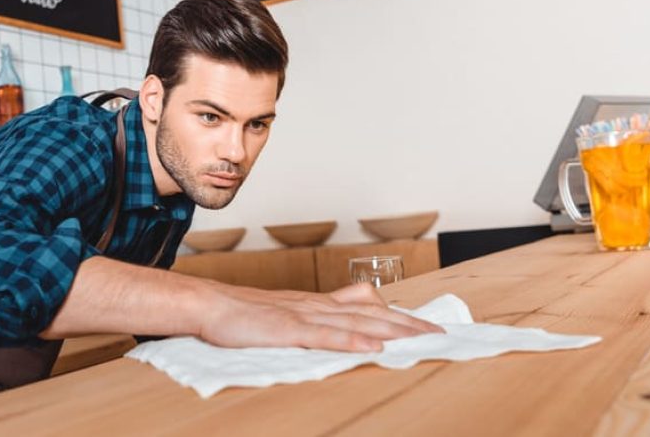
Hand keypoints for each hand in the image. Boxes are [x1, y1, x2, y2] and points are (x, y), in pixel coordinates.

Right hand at [197, 283, 443, 352]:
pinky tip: (374, 346)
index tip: (426, 324)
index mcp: (316, 303)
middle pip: (373, 311)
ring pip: (358, 320)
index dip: (399, 314)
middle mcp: (317, 305)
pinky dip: (353, 339)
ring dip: (393, 330)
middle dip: (408, 322)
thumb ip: (311, 321)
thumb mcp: (283, 315)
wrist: (209, 304)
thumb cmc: (242, 314)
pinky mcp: (288, 328)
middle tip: (440, 333)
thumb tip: (337, 332)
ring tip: (421, 339)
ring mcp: (304, 315)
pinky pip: (326, 335)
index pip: (368, 306)